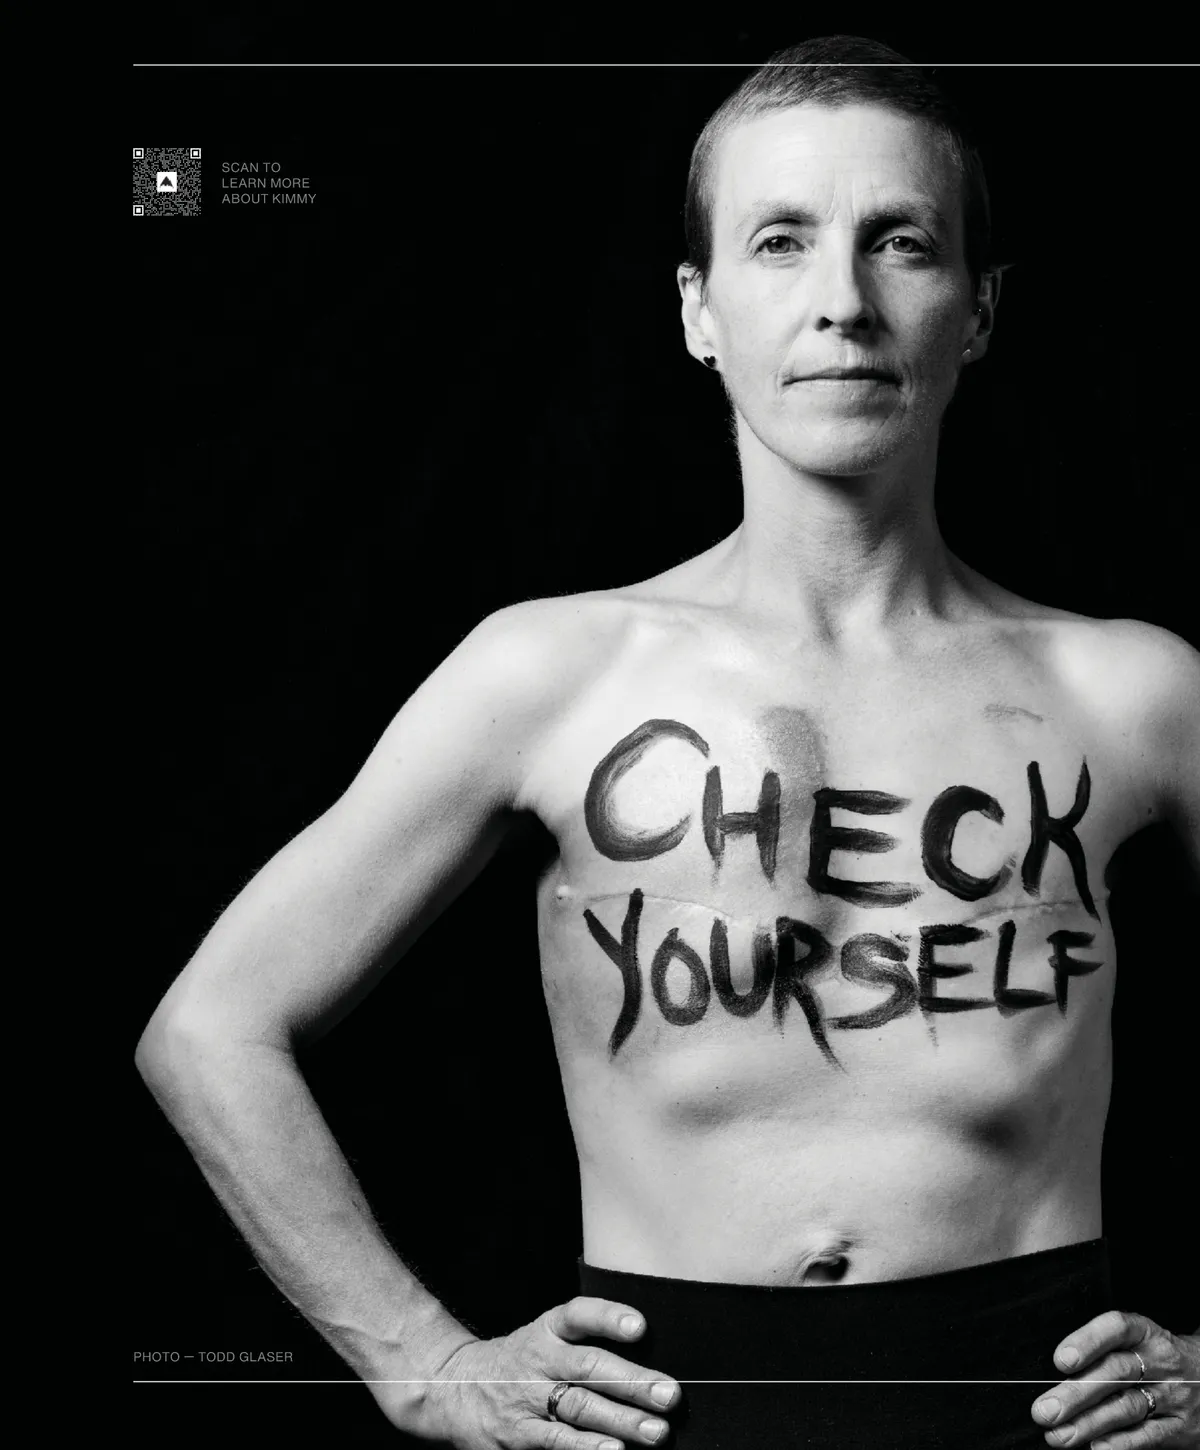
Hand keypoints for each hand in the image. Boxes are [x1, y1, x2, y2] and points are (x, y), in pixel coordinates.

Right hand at [405, 1295, 680, 1447]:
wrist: (452, 1389)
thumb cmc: (517, 1362)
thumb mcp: (544, 1338)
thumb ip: (586, 1344)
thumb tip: (648, 1360)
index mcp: (547, 1330)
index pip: (578, 1315)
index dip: (609, 1318)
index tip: (641, 1327)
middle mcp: (538, 1360)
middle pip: (588, 1367)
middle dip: (632, 1382)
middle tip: (670, 1395)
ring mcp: (527, 1399)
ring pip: (578, 1408)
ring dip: (620, 1422)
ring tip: (655, 1432)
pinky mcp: (517, 1436)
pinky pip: (555, 1443)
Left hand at [1030, 1310, 1199, 1447]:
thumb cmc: (1158, 1359)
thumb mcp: (1139, 1343)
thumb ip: (1104, 1354)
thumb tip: (1057, 1378)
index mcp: (1146, 1333)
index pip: (1116, 1328)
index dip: (1087, 1341)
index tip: (1060, 1361)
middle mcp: (1160, 1362)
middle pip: (1115, 1373)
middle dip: (1075, 1393)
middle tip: (1044, 1410)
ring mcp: (1173, 1396)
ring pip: (1127, 1407)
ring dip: (1088, 1424)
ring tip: (1058, 1435)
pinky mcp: (1182, 1428)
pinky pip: (1149, 1437)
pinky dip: (1120, 1444)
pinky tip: (1096, 1448)